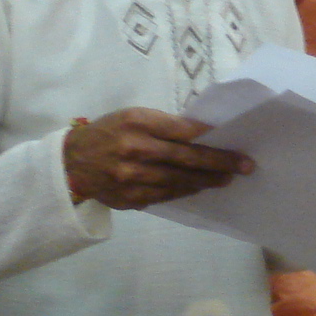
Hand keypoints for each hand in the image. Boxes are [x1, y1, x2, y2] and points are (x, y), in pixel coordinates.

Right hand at [64, 108, 252, 209]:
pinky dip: (185, 191)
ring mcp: (131, 177)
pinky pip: (165, 196)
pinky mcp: (130, 198)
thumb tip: (201, 135)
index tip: (232, 139)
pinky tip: (200, 187)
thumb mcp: (132, 117)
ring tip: (227, 178)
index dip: (208, 137)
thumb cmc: (108, 133)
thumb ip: (163, 125)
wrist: (70, 163)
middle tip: (244, 166)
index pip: (181, 130)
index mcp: (136, 122)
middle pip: (185, 158)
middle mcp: (134, 149)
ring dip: (206, 180)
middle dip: (218, 162)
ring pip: (178, 180)